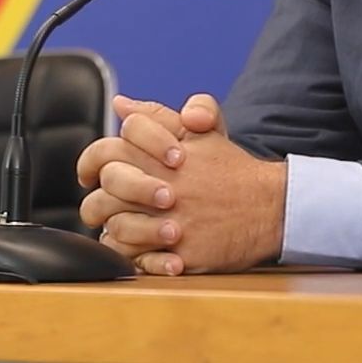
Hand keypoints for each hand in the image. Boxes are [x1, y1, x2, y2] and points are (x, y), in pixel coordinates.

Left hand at [77, 93, 285, 275]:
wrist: (271, 207)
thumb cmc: (232, 170)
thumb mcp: (203, 132)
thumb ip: (159, 116)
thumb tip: (122, 104)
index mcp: (164, 153)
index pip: (109, 147)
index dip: (91, 160)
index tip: (90, 174)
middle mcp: (164, 184)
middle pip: (108, 186)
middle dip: (95, 197)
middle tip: (97, 207)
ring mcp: (172, 219)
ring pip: (116, 224)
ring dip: (110, 227)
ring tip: (115, 228)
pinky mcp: (181, 252)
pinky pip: (137, 258)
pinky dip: (129, 255)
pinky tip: (134, 250)